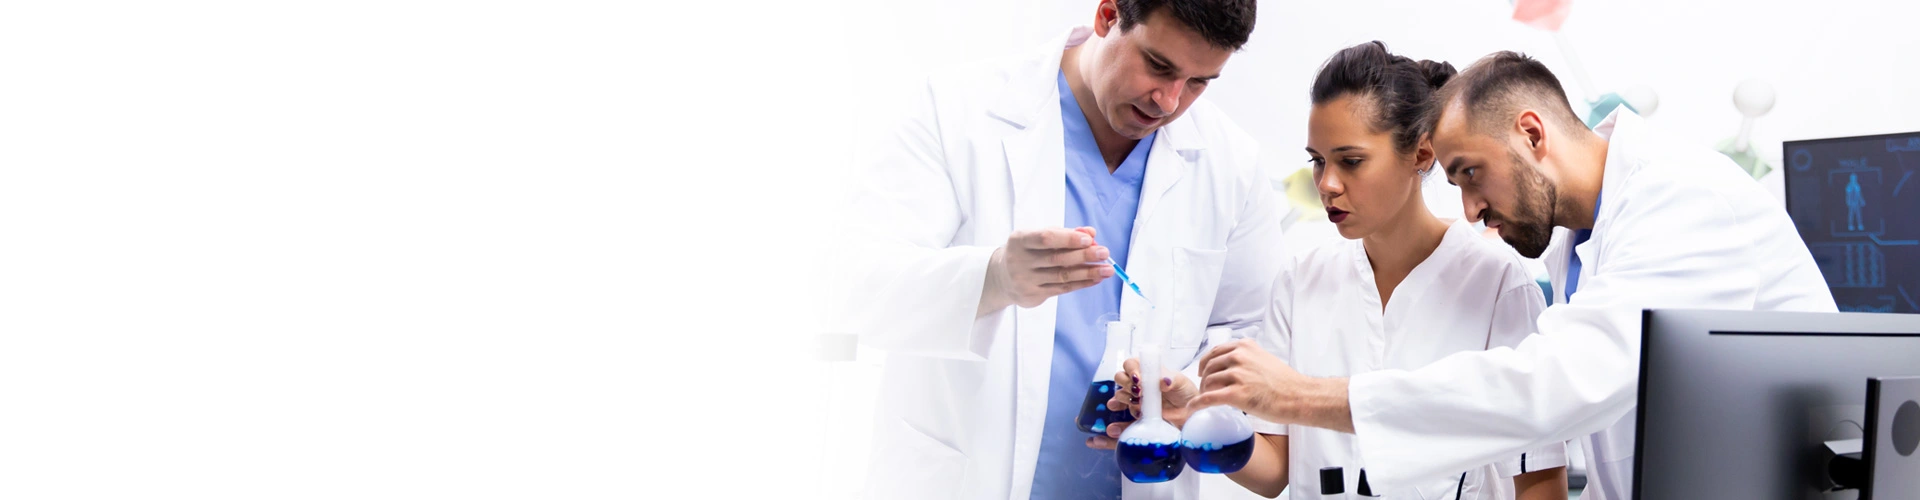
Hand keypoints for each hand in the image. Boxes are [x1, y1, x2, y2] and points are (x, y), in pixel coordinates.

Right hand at [981, 227, 1112, 312]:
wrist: (1001, 277)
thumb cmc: (1026, 251)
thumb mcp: (1038, 237)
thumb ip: (1064, 233)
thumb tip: (1091, 233)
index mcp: (1020, 240)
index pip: (1046, 238)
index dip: (1068, 238)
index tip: (1089, 239)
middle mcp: (1020, 260)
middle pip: (1057, 259)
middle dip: (1084, 256)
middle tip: (1104, 253)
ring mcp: (1025, 280)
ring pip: (1062, 276)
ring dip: (1088, 273)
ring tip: (1107, 269)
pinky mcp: (1032, 295)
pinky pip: (1061, 289)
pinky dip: (1081, 284)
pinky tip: (1095, 279)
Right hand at [1085, 358, 1196, 449]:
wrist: (1192, 417)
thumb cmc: (1187, 396)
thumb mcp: (1182, 385)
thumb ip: (1172, 380)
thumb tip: (1163, 381)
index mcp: (1147, 374)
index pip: (1131, 365)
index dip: (1131, 370)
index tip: (1139, 379)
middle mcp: (1138, 387)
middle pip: (1120, 380)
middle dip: (1125, 385)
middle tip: (1137, 393)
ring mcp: (1135, 404)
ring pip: (1118, 399)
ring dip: (1120, 402)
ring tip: (1133, 407)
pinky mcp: (1135, 421)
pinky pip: (1119, 424)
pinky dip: (1112, 428)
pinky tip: (1109, 432)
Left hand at [1186, 339, 1306, 423]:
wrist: (1298, 396)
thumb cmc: (1285, 382)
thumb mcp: (1264, 359)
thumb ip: (1247, 358)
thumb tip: (1233, 367)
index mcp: (1245, 346)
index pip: (1215, 351)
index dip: (1205, 363)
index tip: (1203, 371)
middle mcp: (1239, 356)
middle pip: (1209, 367)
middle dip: (1204, 379)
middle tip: (1205, 390)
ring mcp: (1237, 374)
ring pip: (1208, 382)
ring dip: (1203, 392)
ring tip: (1205, 400)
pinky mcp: (1236, 393)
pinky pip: (1208, 398)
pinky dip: (1197, 404)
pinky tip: (1192, 409)